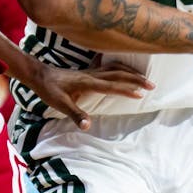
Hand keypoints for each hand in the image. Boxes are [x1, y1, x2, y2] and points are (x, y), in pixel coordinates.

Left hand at [30, 61, 153, 130]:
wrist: (40, 75)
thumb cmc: (50, 90)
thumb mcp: (60, 105)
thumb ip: (75, 114)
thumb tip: (87, 126)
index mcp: (88, 83)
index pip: (112, 86)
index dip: (127, 89)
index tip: (141, 94)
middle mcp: (93, 75)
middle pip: (119, 74)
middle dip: (136, 79)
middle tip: (152, 85)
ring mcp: (92, 71)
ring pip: (117, 68)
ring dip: (131, 71)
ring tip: (144, 76)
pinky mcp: (90, 71)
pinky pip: (110, 67)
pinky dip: (122, 67)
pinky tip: (125, 69)